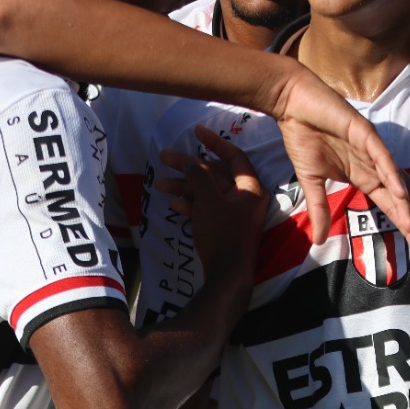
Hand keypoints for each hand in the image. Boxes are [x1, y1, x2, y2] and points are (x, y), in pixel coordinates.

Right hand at [158, 127, 268, 285]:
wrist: (226, 277)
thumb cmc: (223, 235)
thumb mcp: (209, 201)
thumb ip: (198, 177)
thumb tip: (188, 160)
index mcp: (250, 189)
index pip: (234, 156)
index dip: (214, 141)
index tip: (196, 131)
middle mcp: (244, 199)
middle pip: (214, 174)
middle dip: (188, 167)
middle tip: (164, 157)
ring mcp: (234, 214)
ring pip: (206, 192)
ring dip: (183, 186)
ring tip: (159, 183)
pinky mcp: (223, 228)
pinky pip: (206, 209)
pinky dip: (190, 204)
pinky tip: (173, 203)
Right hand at [269, 66, 409, 255]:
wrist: (293, 105)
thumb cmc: (304, 137)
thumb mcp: (311, 181)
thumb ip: (319, 209)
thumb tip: (319, 241)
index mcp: (365, 177)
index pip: (393, 206)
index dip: (408, 227)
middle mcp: (375, 166)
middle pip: (406, 197)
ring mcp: (373, 150)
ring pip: (399, 180)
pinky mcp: (365, 133)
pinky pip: (382, 157)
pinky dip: (392, 176)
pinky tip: (401, 195)